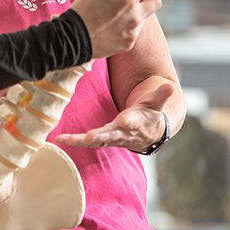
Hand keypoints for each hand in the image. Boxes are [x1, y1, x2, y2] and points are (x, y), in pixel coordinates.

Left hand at [55, 82, 172, 151]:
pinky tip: (59, 139)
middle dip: (97, 137)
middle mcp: (121, 133)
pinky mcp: (102, 139)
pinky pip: (87, 142)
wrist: (149, 135)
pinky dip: (74, 141)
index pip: (131, 123)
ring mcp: (111, 138)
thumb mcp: (156, 104)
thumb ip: (161, 95)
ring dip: (79, 141)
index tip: (125, 121)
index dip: (128, 123)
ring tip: (63, 139)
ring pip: (94, 141)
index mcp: (134, 122)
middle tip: (86, 137)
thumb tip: (169, 87)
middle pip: (108, 136)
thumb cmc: (150, 114)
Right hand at [68, 0, 173, 58]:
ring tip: (114, 14)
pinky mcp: (128, 44)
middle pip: (155, 3)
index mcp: (126, 1)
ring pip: (143, 18)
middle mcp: (134, 17)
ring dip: (135, 12)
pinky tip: (111, 27)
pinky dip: (127, 26)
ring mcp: (133, 32)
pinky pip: (134, 32)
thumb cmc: (82, 13)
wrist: (72, 41)